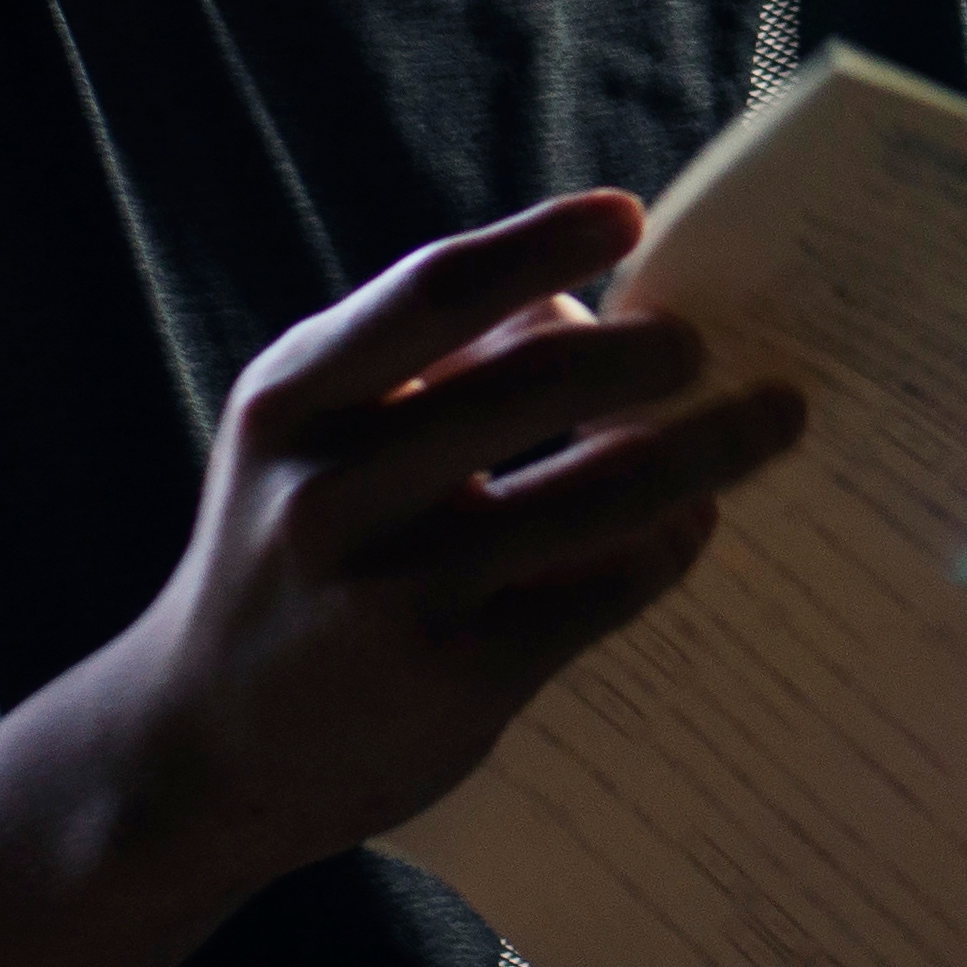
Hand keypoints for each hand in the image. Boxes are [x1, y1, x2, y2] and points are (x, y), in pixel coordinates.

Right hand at [104, 191, 805, 882]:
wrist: (199, 750)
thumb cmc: (289, 556)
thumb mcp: (313, 438)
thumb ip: (425, 363)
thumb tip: (579, 298)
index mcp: (293, 403)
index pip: (436, 291)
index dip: (543, 242)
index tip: (629, 215)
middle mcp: (333, 490)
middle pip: (544, 379)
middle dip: (654, 352)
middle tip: (702, 347)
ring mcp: (397, 591)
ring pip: (602, 491)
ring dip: (709, 447)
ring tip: (768, 420)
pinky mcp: (457, 677)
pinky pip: (605, 587)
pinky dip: (670, 544)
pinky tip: (693, 524)